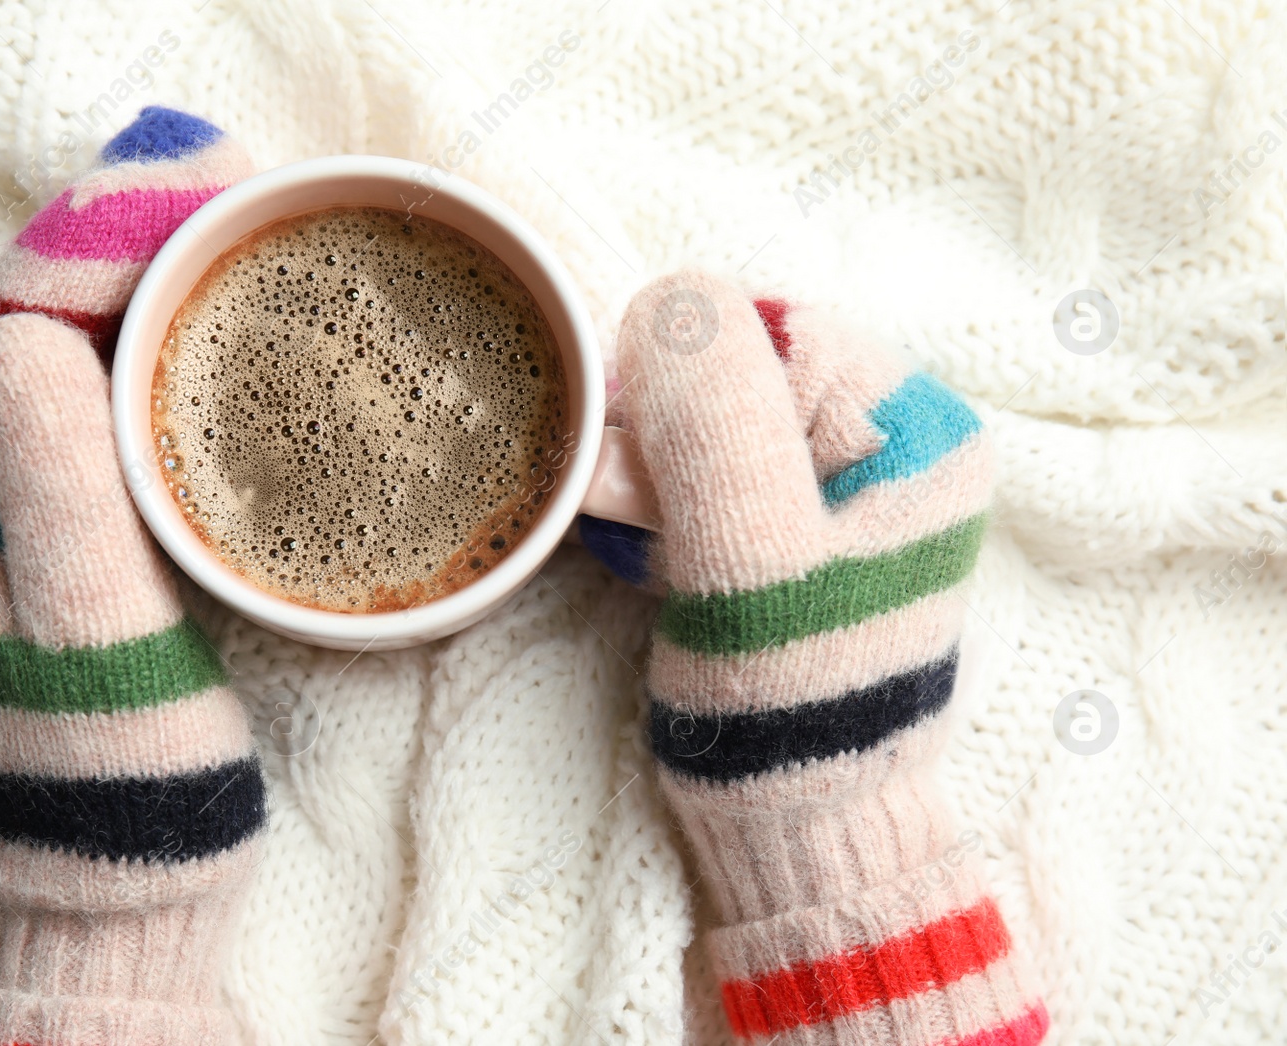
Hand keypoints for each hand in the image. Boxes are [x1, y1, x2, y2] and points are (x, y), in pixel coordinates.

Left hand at [0, 108, 263, 1045]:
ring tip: (240, 227)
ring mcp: (43, 519)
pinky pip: (128, 414)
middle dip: (129, 229)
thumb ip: (54, 495)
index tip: (198, 178)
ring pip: (88, 357)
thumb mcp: (88, 640)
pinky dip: (178, 352)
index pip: (19, 314)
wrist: (122, 890)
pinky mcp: (99, 547)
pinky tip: (237, 342)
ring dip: (153, 278)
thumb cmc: (111, 779)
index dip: (99, 229)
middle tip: (233, 179)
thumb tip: (25, 336)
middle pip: (47, 315)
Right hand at [618, 272, 1046, 1044]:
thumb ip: (719, 426)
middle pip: (737, 367)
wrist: (792, 822)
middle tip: (640, 518)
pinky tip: (658, 557)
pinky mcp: (789, 521)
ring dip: (651, 470)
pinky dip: (660, 500)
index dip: (682, 376)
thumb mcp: (754, 564)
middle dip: (662, 431)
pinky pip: (703, 465)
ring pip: (705, 414)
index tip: (636, 457)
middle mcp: (891, 439)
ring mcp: (838, 481)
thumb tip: (678, 295)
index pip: (775, 330)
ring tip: (655, 552)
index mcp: (918, 431)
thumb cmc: (790, 705)